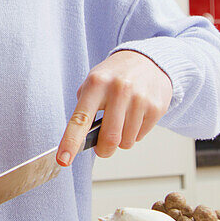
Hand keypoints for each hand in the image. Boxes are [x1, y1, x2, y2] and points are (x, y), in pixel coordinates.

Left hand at [56, 50, 171, 165]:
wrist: (148, 61)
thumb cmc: (114, 77)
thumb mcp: (93, 82)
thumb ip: (85, 108)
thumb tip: (81, 140)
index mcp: (96, 83)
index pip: (80, 119)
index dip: (70, 142)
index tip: (63, 159)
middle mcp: (119, 90)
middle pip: (109, 138)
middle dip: (103, 150)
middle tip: (102, 148)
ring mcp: (140, 99)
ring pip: (126, 141)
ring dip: (120, 140)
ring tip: (121, 122)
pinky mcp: (156, 107)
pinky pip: (140, 136)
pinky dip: (134, 133)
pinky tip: (135, 116)